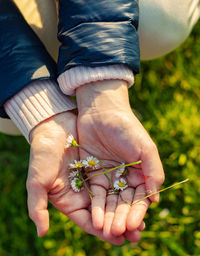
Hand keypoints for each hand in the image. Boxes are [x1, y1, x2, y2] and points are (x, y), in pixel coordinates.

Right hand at [26, 111, 126, 244]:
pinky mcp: (102, 168)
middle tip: (136, 235)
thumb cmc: (42, 153)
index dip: (102, 231)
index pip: (87, 221)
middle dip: (119, 224)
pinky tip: (139, 198)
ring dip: (126, 210)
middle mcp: (83, 193)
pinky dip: (126, 191)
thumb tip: (41, 234)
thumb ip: (37, 207)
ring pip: (113, 199)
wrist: (54, 125)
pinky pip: (117, 182)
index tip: (118, 238)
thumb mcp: (37, 181)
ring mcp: (94, 180)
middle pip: (104, 214)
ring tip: (141, 222)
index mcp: (68, 200)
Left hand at [76, 80, 164, 239]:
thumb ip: (154, 172)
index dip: (137, 212)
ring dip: (108, 216)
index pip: (140, 197)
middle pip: (124, 202)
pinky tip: (95, 219)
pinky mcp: (92, 173)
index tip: (133, 225)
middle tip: (118, 232)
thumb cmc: (127, 127)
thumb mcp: (145, 148)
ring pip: (109, 201)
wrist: (101, 112)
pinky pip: (94, 193)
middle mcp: (125, 176)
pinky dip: (95, 206)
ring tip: (106, 230)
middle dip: (121, 217)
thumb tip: (155, 200)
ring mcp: (109, 176)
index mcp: (140, 172)